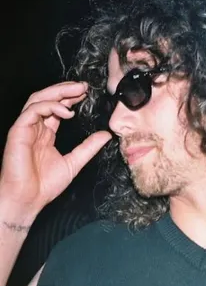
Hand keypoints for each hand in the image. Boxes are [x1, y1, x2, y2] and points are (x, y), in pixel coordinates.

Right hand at [0, 81, 111, 215]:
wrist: (29, 200)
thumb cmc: (45, 185)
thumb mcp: (74, 162)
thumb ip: (88, 147)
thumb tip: (106, 135)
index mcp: (46, 134)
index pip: (57, 109)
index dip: (71, 99)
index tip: (87, 94)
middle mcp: (35, 129)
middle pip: (47, 100)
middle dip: (65, 90)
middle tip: (83, 86)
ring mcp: (25, 129)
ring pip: (38, 100)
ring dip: (58, 92)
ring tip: (77, 90)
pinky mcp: (18, 132)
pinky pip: (32, 111)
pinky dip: (50, 107)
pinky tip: (67, 111)